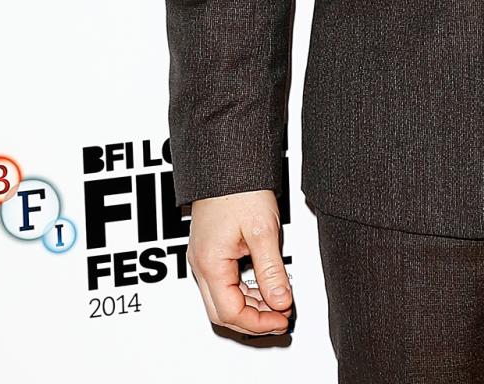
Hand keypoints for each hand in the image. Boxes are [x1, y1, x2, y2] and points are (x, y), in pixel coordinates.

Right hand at [186, 189, 292, 334]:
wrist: (227, 160)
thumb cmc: (239, 188)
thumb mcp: (263, 231)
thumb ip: (271, 271)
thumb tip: (280, 302)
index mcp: (210, 263)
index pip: (231, 312)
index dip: (259, 323)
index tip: (281, 319)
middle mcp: (201, 264)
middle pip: (223, 312)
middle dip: (253, 321)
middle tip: (280, 318)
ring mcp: (204, 257)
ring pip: (223, 298)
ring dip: (251, 306)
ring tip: (278, 303)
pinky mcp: (211, 249)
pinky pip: (225, 282)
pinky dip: (245, 290)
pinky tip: (264, 286)